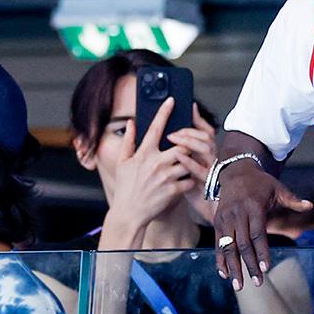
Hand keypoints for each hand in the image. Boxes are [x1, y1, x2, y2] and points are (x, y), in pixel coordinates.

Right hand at [106, 98, 197, 234]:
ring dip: (191, 161)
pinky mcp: (174, 190)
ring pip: (189, 161)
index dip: (164, 112)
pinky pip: (190, 180)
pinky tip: (187, 180)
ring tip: (189, 163)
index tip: (172, 100)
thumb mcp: (122, 162)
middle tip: (189, 143)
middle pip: (182, 144)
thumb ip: (128, 140)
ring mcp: (166, 177)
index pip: (156, 128)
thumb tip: (131, 123)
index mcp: (144, 154)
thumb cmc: (126, 187)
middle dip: (188, 142)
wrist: (129, 213)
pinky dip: (191, 179)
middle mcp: (156, 163)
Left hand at [166, 105, 218, 220]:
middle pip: (206, 137)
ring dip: (190, 141)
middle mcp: (211, 160)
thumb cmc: (197, 190)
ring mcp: (211, 171)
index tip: (189, 107)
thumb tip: (171, 136)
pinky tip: (178, 155)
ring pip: (207, 148)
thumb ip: (184, 152)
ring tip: (174, 138)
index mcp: (206, 155)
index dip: (198, 120)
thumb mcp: (192, 169)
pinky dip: (189, 161)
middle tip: (172, 130)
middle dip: (190, 130)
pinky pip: (201, 170)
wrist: (206, 211)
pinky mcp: (207, 184)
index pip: (206, 132)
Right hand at [213, 160, 311, 290]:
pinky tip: (224, 274)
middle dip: (249, 265)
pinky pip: (218, 244)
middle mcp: (237, 213)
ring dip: (233, 267)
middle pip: (243, 244)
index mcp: (253, 206)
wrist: (236, 172)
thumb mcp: (278, 188)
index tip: (265, 268)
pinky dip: (220, 259)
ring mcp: (225, 218)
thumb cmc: (261, 183)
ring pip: (228, 247)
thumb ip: (293, 199)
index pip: (257, 233)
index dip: (261, 251)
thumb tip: (311, 205)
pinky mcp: (217, 222)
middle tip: (257, 283)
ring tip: (239, 286)